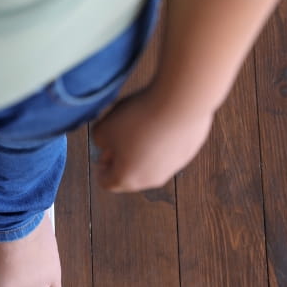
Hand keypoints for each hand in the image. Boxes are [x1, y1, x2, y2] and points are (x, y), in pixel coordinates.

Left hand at [91, 87, 213, 192]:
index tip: (106, 148)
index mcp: (127, 179)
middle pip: (130, 176)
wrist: (180, 103)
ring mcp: (172, 169)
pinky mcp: (187, 154)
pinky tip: (162, 121)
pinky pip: (168, 152)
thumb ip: (98, 141)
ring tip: (144, 125)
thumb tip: (106, 144)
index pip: (106, 182)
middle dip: (123, 159)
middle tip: (123, 136)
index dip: (101, 166)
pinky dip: (162, 141)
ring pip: (151, 164)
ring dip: (144, 150)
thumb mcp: (103, 128)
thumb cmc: (138, 118)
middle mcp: (151, 181)